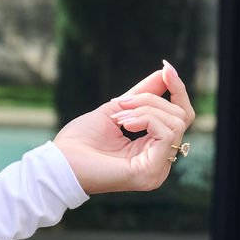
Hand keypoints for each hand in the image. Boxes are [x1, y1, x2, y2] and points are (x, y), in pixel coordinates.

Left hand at [52, 59, 195, 195]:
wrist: (58, 162)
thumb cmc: (80, 141)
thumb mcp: (116, 109)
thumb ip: (142, 94)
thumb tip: (166, 72)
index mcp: (152, 150)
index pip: (181, 117)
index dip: (177, 89)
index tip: (166, 67)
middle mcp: (159, 163)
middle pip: (179, 116)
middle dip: (151, 100)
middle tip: (121, 104)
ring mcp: (157, 170)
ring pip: (175, 122)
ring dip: (145, 110)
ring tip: (119, 118)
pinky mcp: (150, 173)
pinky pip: (166, 133)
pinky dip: (145, 120)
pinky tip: (124, 124)